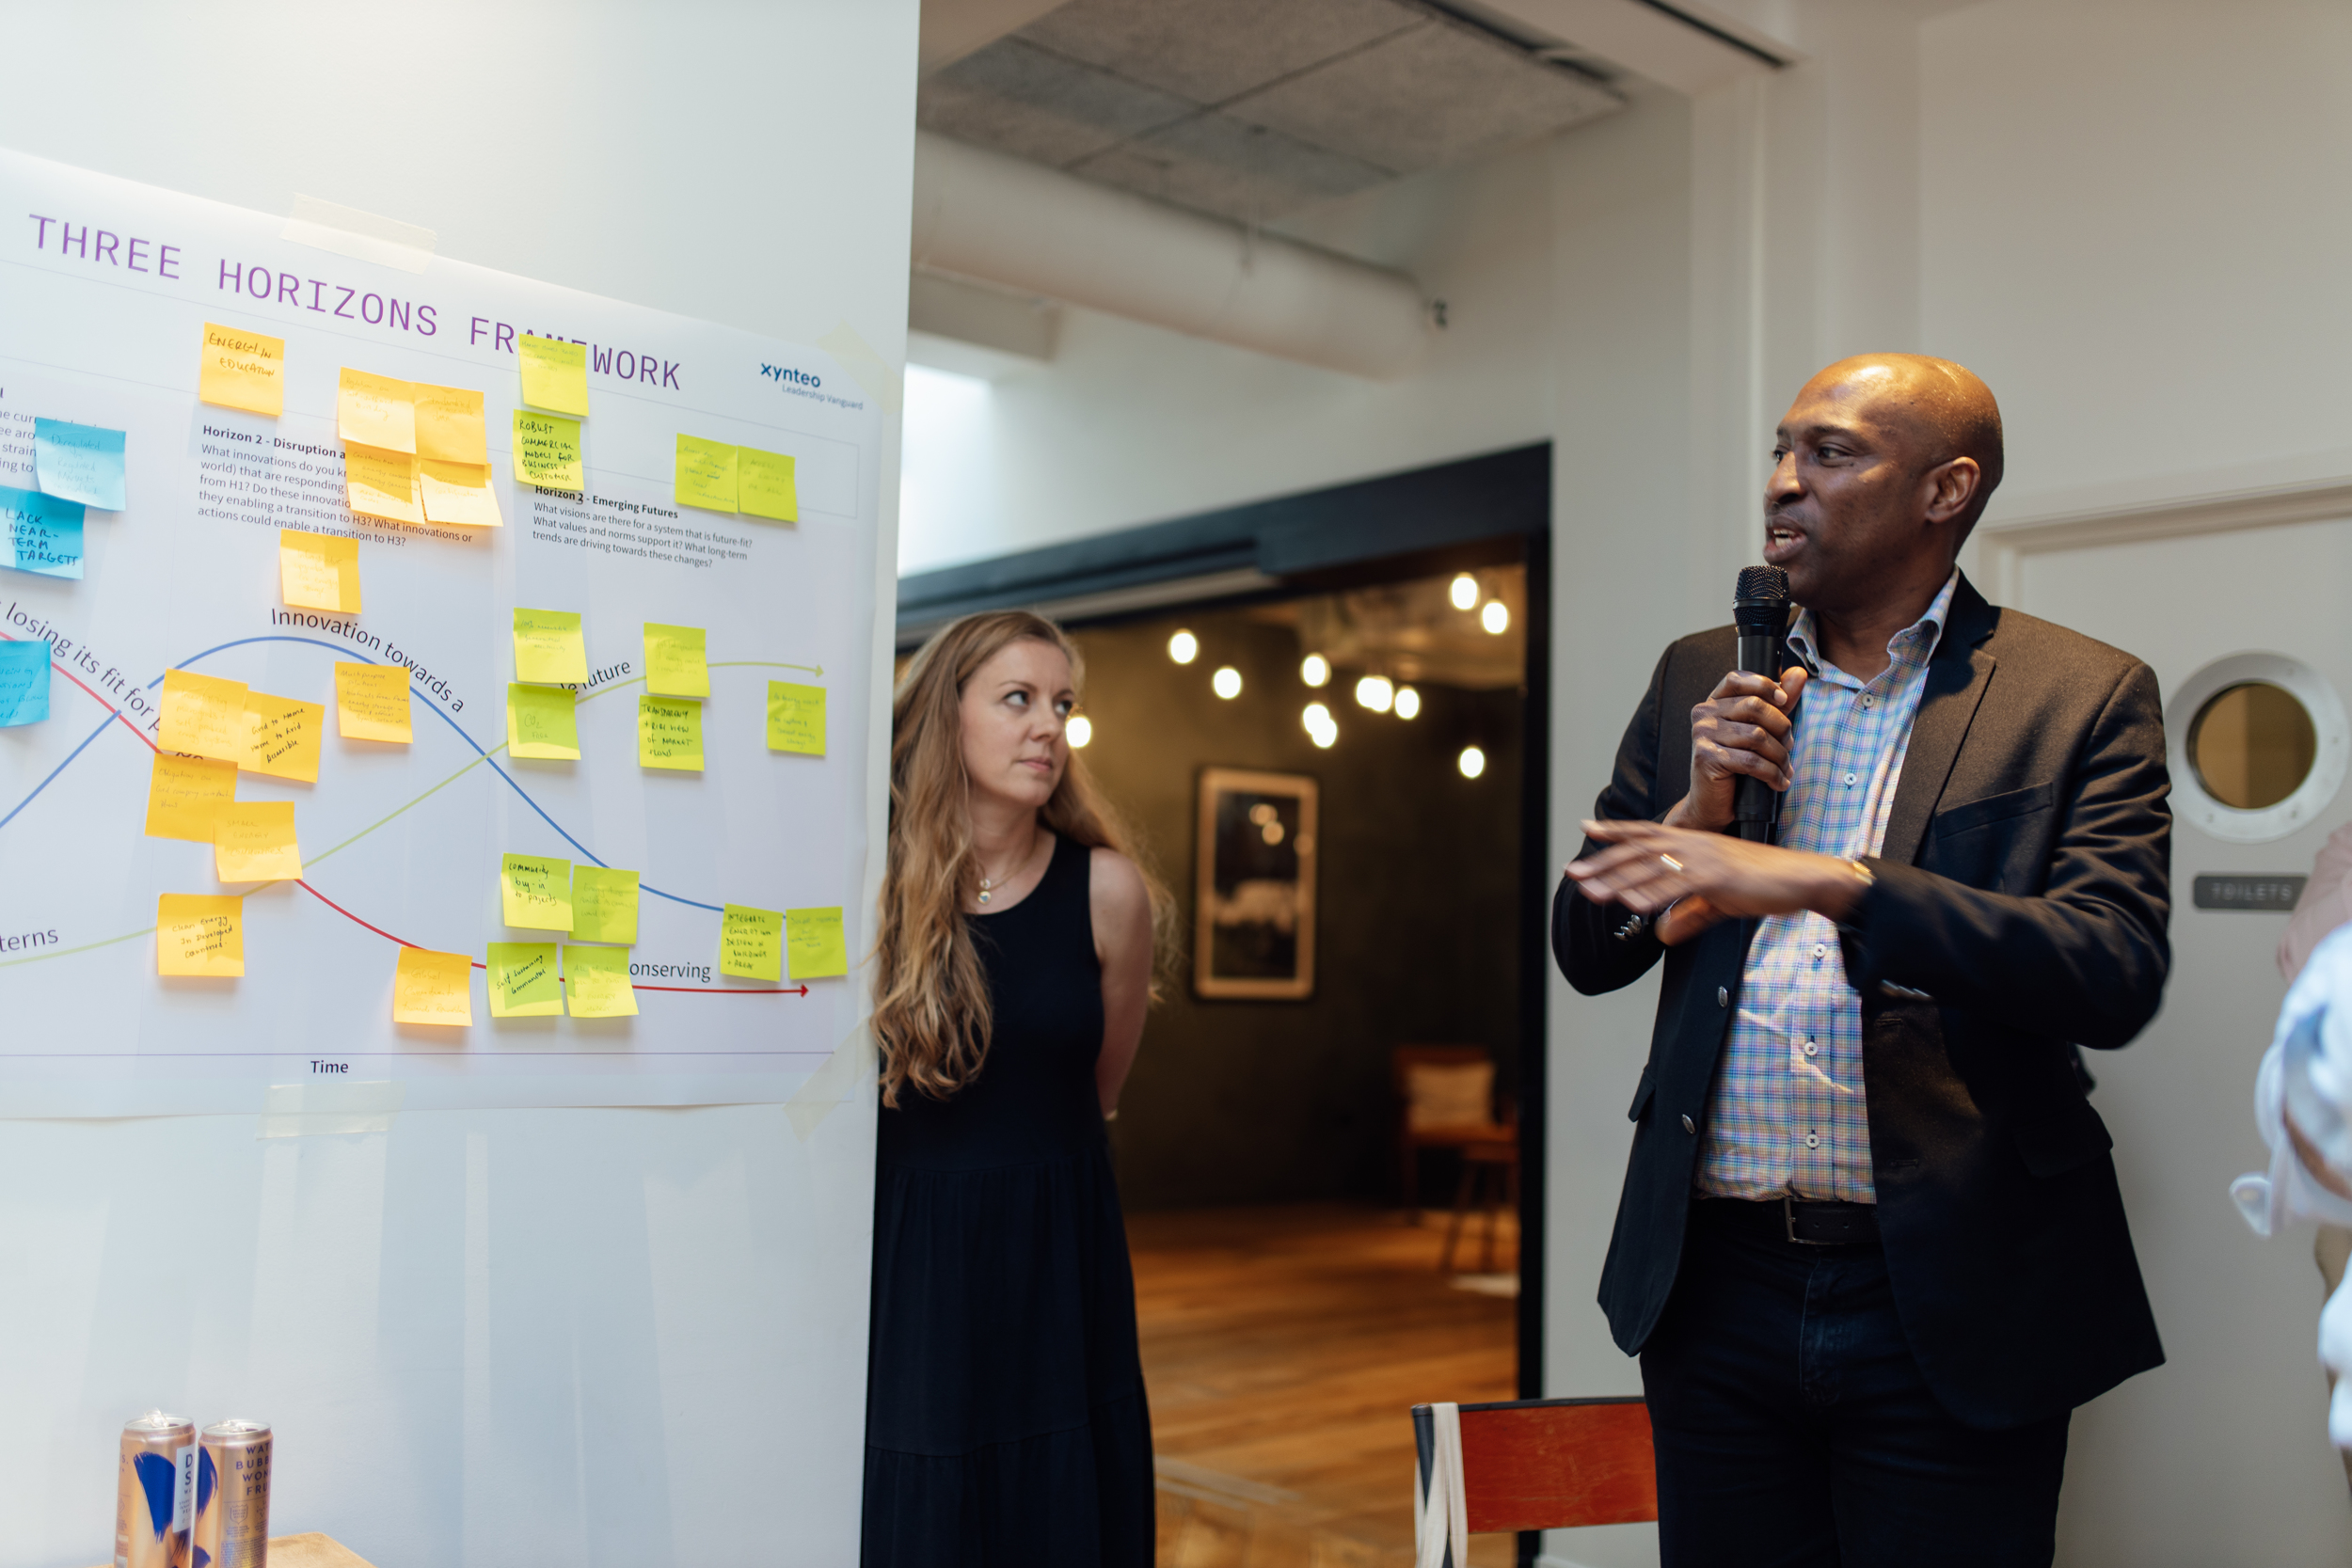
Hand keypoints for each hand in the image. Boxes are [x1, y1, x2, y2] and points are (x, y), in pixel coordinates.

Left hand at [1566, 819, 1866, 924]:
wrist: (1800, 878)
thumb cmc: (1761, 884)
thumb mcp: (1717, 902)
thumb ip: (1687, 916)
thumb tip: (1662, 934)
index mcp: (1693, 842)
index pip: (1646, 832)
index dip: (1616, 831)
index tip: (1587, 828)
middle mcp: (1694, 844)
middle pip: (1639, 850)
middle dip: (1604, 862)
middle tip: (1574, 872)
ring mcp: (1704, 858)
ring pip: (1651, 867)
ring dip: (1619, 879)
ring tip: (1591, 891)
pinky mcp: (1717, 876)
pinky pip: (1678, 885)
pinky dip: (1653, 894)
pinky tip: (1632, 902)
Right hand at [1666, 666, 1809, 830]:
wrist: (1712, 803)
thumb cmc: (1735, 765)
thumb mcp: (1759, 729)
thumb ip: (1777, 702)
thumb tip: (1798, 674)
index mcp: (1714, 703)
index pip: (1737, 679)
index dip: (1764, 685)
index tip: (1783, 700)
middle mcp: (1704, 715)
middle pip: (1754, 706)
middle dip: (1781, 728)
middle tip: (1789, 746)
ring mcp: (1703, 736)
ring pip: (1757, 735)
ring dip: (1779, 755)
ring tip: (1784, 768)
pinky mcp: (1707, 758)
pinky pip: (1751, 761)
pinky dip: (1771, 773)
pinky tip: (1778, 782)